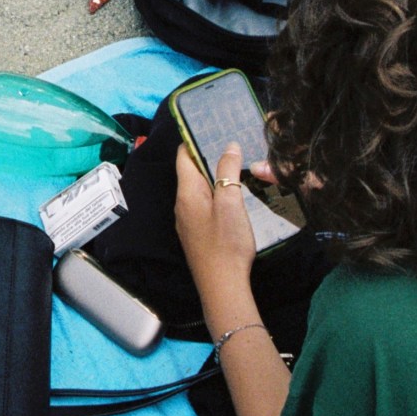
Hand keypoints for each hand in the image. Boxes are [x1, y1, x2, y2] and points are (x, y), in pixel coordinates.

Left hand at [175, 144, 260, 300]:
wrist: (223, 287)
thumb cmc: (227, 243)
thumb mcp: (231, 202)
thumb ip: (227, 172)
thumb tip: (228, 145)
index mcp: (186, 193)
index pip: (183, 156)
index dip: (194, 140)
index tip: (212, 128)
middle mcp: (181, 205)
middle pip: (190, 172)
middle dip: (207, 157)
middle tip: (230, 145)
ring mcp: (187, 221)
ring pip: (197, 189)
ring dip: (212, 177)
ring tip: (235, 167)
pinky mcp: (196, 234)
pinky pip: (202, 205)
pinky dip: (214, 194)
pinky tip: (231, 197)